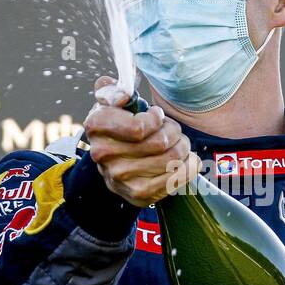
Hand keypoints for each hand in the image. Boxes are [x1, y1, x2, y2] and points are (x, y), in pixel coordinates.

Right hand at [83, 76, 200, 207]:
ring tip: (178, 144)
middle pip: (161, 143)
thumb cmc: (121, 125)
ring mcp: (119, 178)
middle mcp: (103, 155)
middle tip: (172, 130)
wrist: (117, 160)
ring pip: (171, 159)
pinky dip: (188, 167)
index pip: (139, 127)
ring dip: (182, 148)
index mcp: (96, 126)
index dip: (156, 119)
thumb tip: (122, 96)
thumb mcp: (112, 101)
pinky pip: (176, 179)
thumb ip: (112, 89)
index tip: (157, 116)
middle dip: (174, 131)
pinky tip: (185, 161)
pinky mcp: (138, 195)